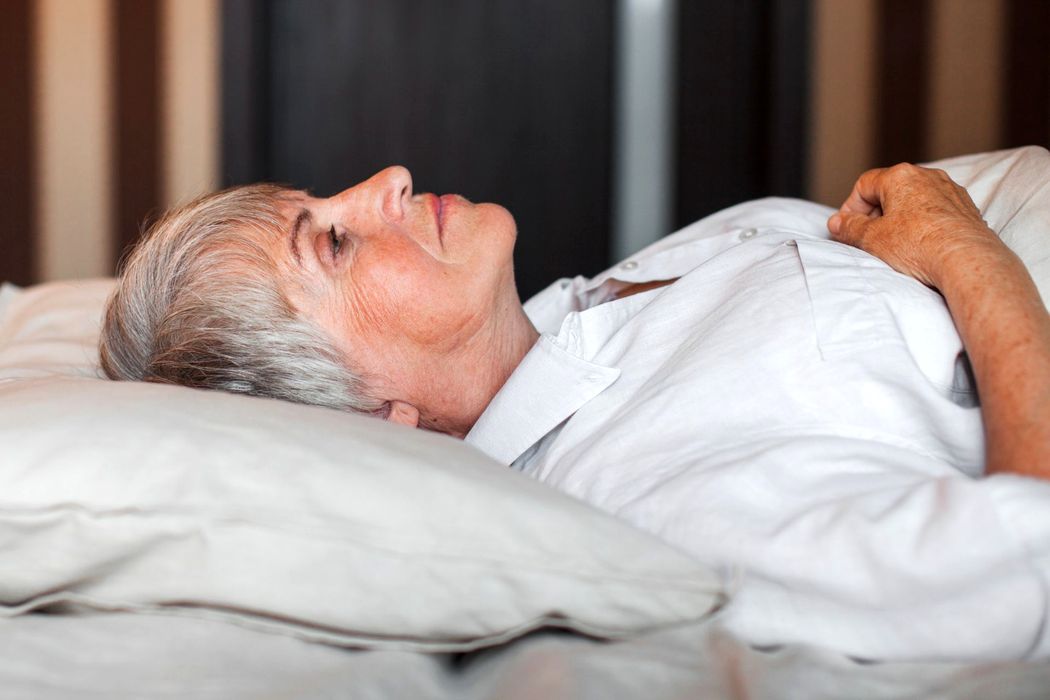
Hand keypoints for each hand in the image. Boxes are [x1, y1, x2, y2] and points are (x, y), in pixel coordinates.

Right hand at [827, 163, 1005, 288]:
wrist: (966, 260)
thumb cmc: (918, 245)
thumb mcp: (872, 238)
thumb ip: (850, 228)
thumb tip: (837, 222)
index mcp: (900, 176)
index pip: (864, 185)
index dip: (850, 208)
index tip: (847, 230)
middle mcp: (927, 176)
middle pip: (889, 190)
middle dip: (875, 214)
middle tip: (867, 239)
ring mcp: (950, 190)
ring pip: (914, 200)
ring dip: (899, 219)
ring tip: (894, 245)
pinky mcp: (966, 208)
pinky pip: (935, 211)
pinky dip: (922, 224)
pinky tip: (920, 245)